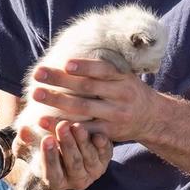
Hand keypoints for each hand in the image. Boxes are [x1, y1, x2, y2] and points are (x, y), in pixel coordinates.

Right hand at [13, 120, 112, 189]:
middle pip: (73, 163)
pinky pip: (106, 153)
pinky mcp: (105, 159)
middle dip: (67, 144)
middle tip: (62, 126)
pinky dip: (102, 145)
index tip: (46, 139)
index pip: (52, 172)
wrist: (69, 149)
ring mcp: (93, 171)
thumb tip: (22, 130)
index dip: (50, 156)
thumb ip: (26, 141)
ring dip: (83, 141)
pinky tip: (98, 134)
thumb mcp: (33, 148)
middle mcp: (77, 180)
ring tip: (76, 126)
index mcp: (56, 181)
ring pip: (89, 157)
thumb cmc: (47, 150)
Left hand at [27, 58, 159, 142]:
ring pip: (83, 108)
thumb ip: (103, 69)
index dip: (85, 66)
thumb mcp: (124, 76)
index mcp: (123, 78)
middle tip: (38, 74)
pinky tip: (45, 122)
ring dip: (57, 102)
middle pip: (88, 87)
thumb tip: (72, 56)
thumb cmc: (129, 91)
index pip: (104, 70)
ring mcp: (115, 115)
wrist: (152, 118)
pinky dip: (63, 126)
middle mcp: (120, 96)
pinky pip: (84, 130)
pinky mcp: (109, 133)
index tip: (65, 63)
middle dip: (60, 80)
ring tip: (36, 94)